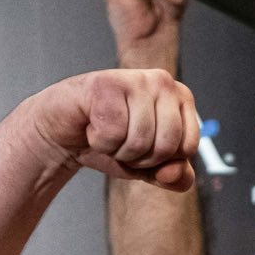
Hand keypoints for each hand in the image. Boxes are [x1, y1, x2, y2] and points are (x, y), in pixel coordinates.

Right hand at [24, 69, 199, 190]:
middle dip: (139, 158)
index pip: (187, 148)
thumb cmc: (112, 141)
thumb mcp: (150, 167)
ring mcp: (136, 78)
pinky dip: (100, 141)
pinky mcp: (107, 82)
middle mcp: (163, 81)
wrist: (67, 132)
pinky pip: (113, 134)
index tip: (144, 147)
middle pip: (166, 146)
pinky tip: (92, 126)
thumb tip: (175, 174)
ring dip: (117, 150)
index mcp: (181, 98)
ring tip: (107, 133)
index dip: (161, 161)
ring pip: (140, 141)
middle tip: (122, 142)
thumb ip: (174, 176)